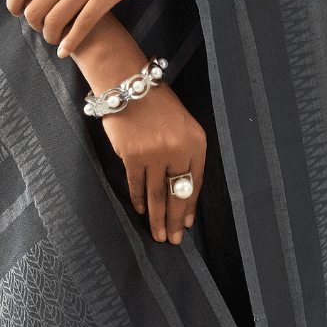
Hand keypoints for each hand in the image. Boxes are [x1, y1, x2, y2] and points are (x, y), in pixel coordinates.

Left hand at [6, 0, 179, 60]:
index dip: (13, 5)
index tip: (17, 13)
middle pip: (34, 10)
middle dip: (34, 25)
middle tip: (41, 28)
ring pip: (55, 21)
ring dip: (51, 36)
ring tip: (54, 39)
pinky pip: (82, 26)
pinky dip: (71, 43)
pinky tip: (66, 51)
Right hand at [101, 84, 206, 246]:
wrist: (129, 85)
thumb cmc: (157, 105)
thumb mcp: (182, 125)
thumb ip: (185, 153)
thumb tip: (180, 190)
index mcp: (196, 142)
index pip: (195, 182)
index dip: (189, 206)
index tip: (186, 224)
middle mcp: (178, 149)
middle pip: (177, 193)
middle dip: (175, 220)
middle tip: (173, 240)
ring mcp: (154, 153)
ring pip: (157, 195)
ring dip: (157, 218)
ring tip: (158, 235)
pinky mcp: (132, 155)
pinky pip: (137, 185)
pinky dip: (139, 200)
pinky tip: (141, 211)